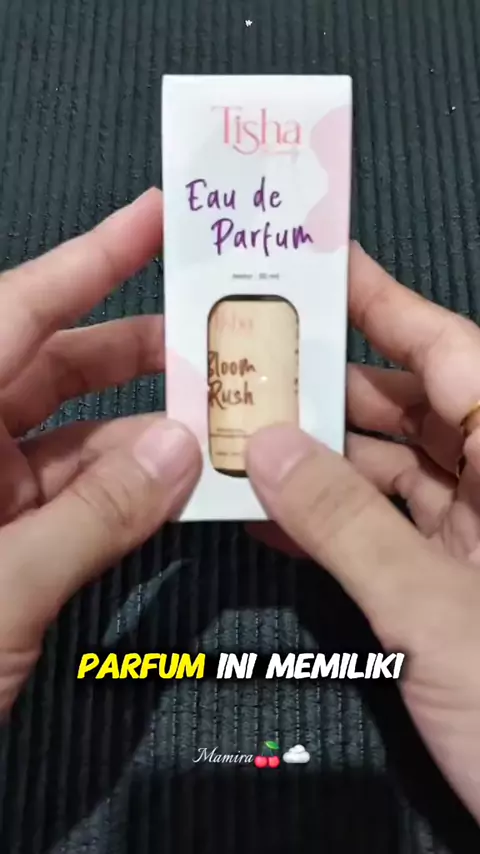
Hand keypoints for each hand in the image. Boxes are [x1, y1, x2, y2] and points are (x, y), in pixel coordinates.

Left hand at [0, 188, 200, 714]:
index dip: (88, 258)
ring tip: (218, 419)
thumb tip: (181, 450)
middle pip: (53, 367)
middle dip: (137, 350)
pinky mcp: (1, 536)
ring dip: (144, 431)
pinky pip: (73, 492)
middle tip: (213, 334)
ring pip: (73, 436)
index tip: (154, 218)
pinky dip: (125, 487)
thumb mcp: (1, 587)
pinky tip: (180, 481)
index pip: (17, 314)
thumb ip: (96, 516)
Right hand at [246, 243, 479, 821]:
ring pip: (390, 475)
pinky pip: (384, 534)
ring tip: (239, 438)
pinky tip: (266, 511)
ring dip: (316, 462)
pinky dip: (329, 524)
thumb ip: (347, 525)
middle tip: (249, 365)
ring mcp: (477, 539)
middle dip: (328, 390)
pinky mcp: (451, 587)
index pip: (451, 353)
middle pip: (411, 411)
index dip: (387, 303)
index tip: (321, 268)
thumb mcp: (436, 611)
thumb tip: (267, 447)